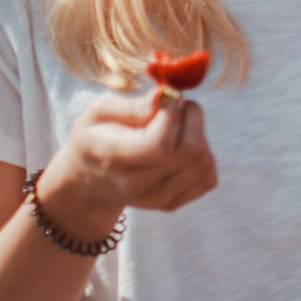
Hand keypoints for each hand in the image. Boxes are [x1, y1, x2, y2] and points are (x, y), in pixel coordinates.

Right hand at [37, 89, 217, 235]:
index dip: (172, 114)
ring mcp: (156, 199)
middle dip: (192, 118)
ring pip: (204, 162)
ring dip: (200, 135)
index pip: (158, 144)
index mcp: (112, 158)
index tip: (168, 96)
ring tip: (177, 126)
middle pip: (190, 151)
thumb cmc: (97, 137)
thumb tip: (164, 97)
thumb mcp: (99, 113)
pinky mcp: (173, 204)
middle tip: (177, 106)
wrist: (91, 180)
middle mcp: (136, 185)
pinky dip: (204, 156)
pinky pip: (209, 177)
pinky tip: (182, 147)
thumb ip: (131, 106)